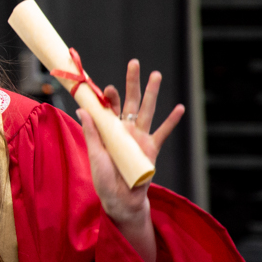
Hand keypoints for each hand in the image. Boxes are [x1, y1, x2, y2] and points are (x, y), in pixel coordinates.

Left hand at [77, 59, 184, 261]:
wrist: (121, 199)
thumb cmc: (104, 179)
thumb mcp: (95, 155)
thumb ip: (92, 133)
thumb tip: (82, 109)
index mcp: (108, 130)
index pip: (108, 107)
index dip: (107, 95)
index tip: (104, 86)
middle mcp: (124, 130)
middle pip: (130, 101)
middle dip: (132, 82)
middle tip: (134, 62)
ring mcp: (140, 138)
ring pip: (148, 111)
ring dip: (153, 93)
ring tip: (157, 74)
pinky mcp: (152, 149)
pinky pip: (163, 132)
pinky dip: (172, 121)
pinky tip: (179, 108)